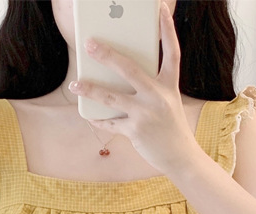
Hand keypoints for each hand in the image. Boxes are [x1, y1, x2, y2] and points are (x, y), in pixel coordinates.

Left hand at [68, 1, 198, 174]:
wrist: (180, 157)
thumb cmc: (170, 127)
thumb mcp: (167, 102)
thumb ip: (150, 88)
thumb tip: (118, 77)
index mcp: (169, 86)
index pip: (171, 52)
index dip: (166, 29)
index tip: (160, 8)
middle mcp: (158, 96)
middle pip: (130, 69)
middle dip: (107, 56)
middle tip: (90, 44)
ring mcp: (146, 114)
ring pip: (112, 97)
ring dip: (91, 90)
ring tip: (75, 84)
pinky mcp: (136, 131)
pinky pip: (111, 123)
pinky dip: (99, 119)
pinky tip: (88, 115)